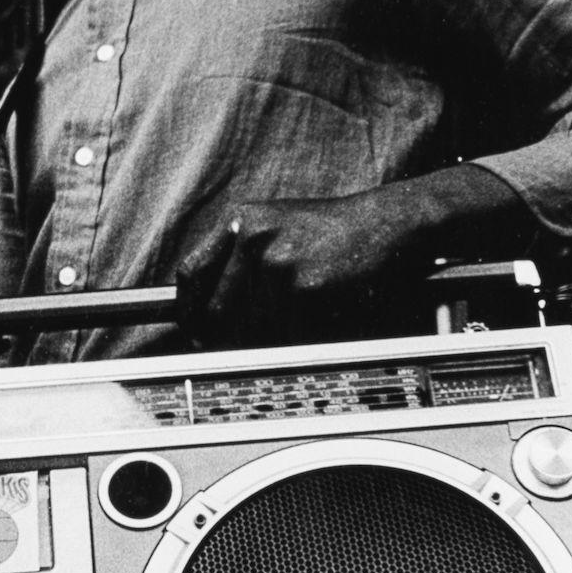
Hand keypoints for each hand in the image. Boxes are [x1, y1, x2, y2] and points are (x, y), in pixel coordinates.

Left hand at [174, 188, 417, 337]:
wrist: (383, 223)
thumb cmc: (328, 231)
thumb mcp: (273, 225)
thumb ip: (237, 257)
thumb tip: (206, 311)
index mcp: (239, 220)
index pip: (191, 272)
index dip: (188, 310)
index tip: (194, 332)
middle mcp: (253, 237)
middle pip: (218, 310)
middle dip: (224, 339)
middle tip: (236, 352)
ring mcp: (278, 261)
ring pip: (255, 328)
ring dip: (271, 339)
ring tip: (295, 324)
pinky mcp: (305, 285)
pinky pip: (289, 333)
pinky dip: (300, 338)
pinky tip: (318, 320)